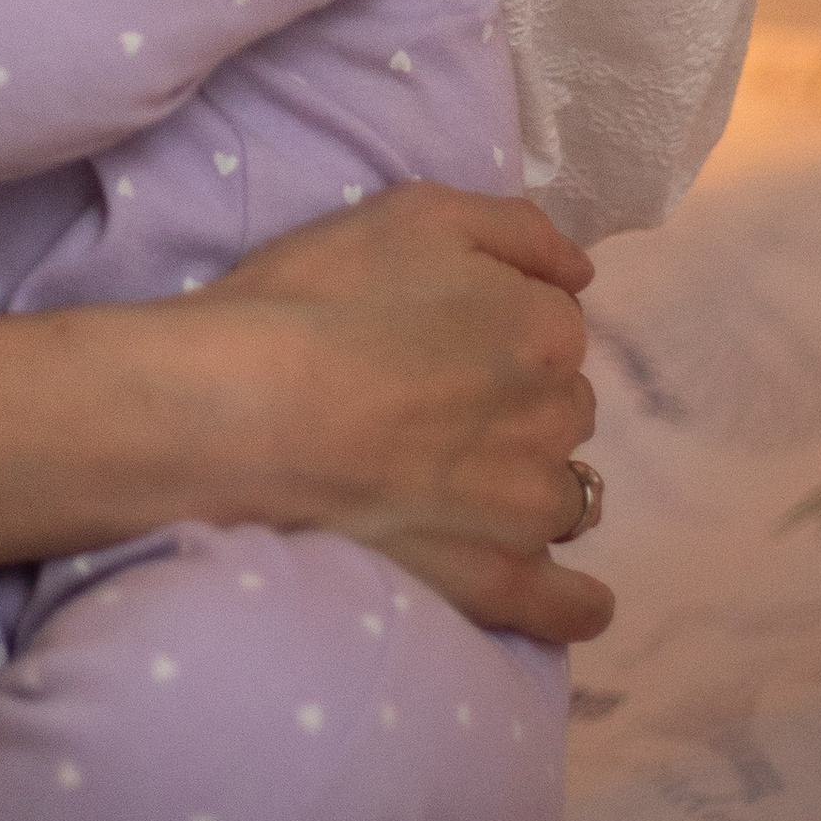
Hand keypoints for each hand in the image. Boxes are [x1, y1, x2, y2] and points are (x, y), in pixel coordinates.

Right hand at [191, 185, 612, 644]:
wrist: (240, 411)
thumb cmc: (314, 300)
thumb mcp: (415, 213)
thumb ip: (517, 231)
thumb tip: (580, 271)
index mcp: (544, 330)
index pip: (551, 324)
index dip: (495, 325)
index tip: (438, 336)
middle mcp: (555, 418)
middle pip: (557, 408)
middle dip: (513, 404)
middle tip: (430, 406)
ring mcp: (527, 508)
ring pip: (560, 492)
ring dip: (527, 484)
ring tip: (457, 486)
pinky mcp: (493, 581)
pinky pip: (565, 607)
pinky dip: (574, 604)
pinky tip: (573, 599)